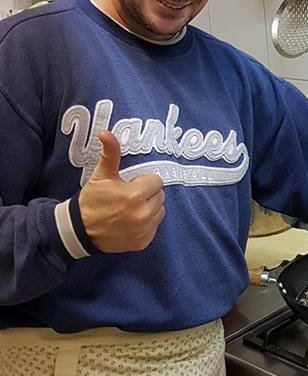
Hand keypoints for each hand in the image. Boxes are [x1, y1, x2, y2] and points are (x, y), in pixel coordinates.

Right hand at [78, 131, 165, 251]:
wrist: (80, 230)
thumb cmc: (92, 200)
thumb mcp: (101, 175)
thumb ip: (110, 154)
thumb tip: (106, 133)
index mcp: (134, 196)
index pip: (156, 182)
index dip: (142, 182)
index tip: (129, 185)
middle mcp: (142, 215)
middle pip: (159, 196)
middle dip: (147, 194)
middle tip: (128, 197)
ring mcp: (143, 231)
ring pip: (159, 211)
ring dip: (149, 208)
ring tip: (129, 209)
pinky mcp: (142, 242)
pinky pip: (154, 227)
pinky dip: (146, 224)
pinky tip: (130, 222)